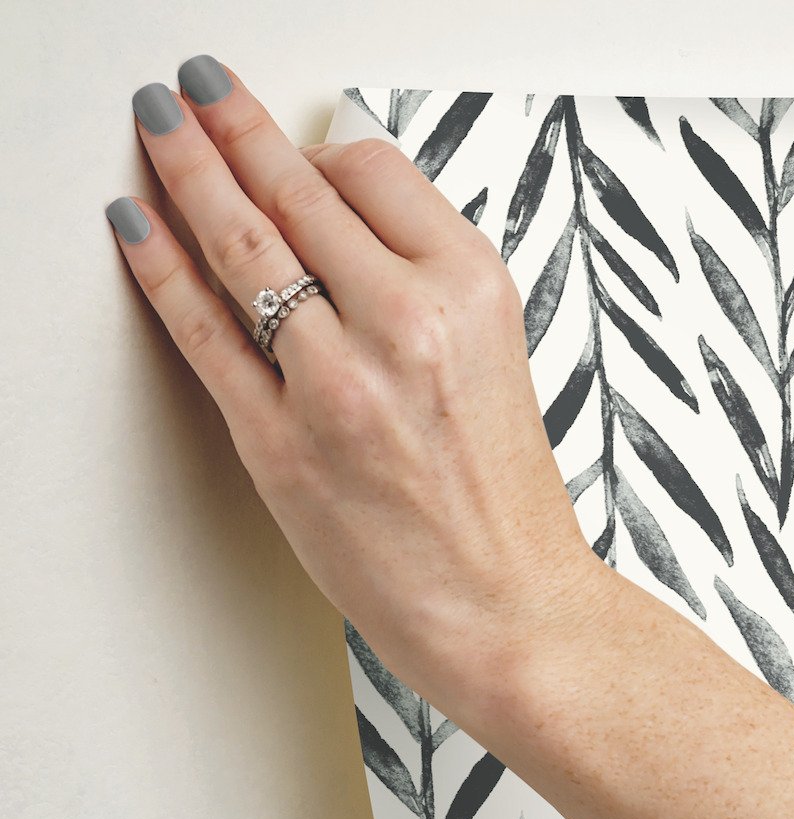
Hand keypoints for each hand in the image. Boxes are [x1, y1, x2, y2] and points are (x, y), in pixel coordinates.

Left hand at [108, 57, 596, 707]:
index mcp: (473, 292)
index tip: (294, 145)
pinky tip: (137, 224)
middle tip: (197, 88)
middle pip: (298, 191)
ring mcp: (338, 382)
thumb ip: (422, 287)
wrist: (510, 609)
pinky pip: (204, 330)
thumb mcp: (495, 359)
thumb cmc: (504, 502)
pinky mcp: (281, 441)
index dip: (320, 152)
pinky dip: (160, 267)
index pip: (374, 172)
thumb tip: (339, 229)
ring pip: (242, 243)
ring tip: (159, 125)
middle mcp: (408, 322)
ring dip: (186, 168)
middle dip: (233, 126)